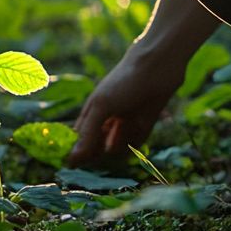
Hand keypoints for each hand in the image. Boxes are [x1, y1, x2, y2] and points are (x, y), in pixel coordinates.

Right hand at [68, 47, 184, 167]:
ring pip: (115, 151)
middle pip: (97, 150)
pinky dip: (135, 143)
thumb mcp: (102, 106)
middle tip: (107, 143)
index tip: (81, 162)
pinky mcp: (141, 129)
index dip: (79, 153)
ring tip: (126, 126)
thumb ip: (88, 134)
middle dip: (100, 152)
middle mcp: (105, 122)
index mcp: (90, 115)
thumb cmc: (124, 82)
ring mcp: (124, 126)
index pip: (79, 142)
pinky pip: (133, 146)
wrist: (158, 68)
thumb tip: (71, 161)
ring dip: (119, 146)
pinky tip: (139, 125)